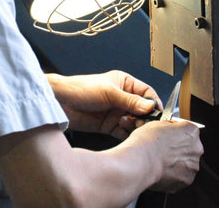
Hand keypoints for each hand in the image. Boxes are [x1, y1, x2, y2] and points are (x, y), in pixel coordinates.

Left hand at [47, 70, 161, 139]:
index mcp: (125, 83)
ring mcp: (117, 112)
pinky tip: (123, 132)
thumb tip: (151, 106)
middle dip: (145, 117)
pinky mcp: (110, 125)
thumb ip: (130, 100)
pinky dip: (127, 134)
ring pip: (135, 122)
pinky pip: (125, 132)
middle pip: (143, 110)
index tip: (157, 114)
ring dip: (135, 126)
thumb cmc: (82, 89)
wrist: (62, 103)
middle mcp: (123, 98)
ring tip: (128, 125)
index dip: (153, 103)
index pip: (146, 92)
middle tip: (142, 123)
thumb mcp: (109, 93)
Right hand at [130, 119, 203, 193]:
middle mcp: (196, 149)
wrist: (141, 162)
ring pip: (186, 163)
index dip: (175, 131)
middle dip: (178, 148)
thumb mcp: (156, 124)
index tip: (168, 134)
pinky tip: (161, 169)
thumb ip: (168, 127)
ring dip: (176, 162)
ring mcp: (193, 166)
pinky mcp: (186, 181)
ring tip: (160, 160)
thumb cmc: (147, 142)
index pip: (186, 129)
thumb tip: (167, 131)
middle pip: (189, 147)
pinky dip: (173, 174)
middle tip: (163, 148)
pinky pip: (181, 176)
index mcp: (191, 131)